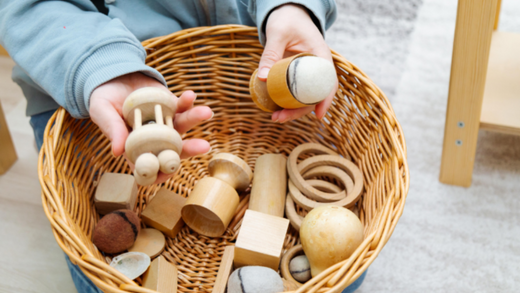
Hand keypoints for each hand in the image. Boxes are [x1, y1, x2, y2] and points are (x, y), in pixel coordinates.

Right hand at [89, 72, 212, 182]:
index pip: (151, 167)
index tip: (168, 172)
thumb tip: (117, 152)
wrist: (114, 77)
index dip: (160, 173)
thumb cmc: (104, 100)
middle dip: (190, 149)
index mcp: (136, 148)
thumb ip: (112, 129)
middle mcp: (155, 140)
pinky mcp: (172, 106)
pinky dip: (187, 101)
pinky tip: (190, 95)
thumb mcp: (102, 112)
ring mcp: (166, 123)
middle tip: (203, 146)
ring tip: (205, 112)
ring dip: (195, 120)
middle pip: (174, 149)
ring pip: (183, 126)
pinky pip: (182, 106)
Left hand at [258, 4, 337, 122]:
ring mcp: (308, 73)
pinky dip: (287, 102)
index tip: (318, 115)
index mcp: (320, 56)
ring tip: (275, 118)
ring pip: (305, 97)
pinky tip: (275, 109)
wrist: (287, 13)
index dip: (325, 100)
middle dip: (300, 111)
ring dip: (293, 110)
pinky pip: (296, 92)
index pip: (329, 81)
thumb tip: (262, 78)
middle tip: (280, 118)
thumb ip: (270, 54)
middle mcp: (317, 67)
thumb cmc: (287, 20)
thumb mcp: (277, 34)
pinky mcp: (297, 76)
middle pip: (315, 95)